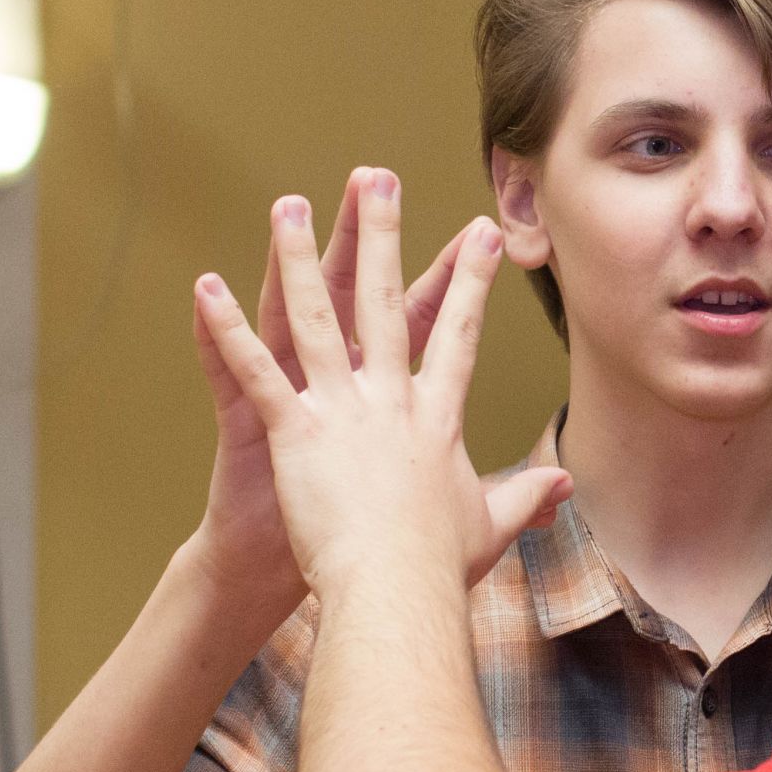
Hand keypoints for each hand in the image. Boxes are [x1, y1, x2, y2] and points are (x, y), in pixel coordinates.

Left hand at [192, 166, 569, 600]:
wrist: (398, 592)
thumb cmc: (440, 567)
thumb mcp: (490, 525)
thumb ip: (526, 497)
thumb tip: (564, 486)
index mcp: (435, 418)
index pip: (457, 336)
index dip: (469, 282)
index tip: (482, 236)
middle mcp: (391, 399)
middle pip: (383, 301)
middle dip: (380, 234)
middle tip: (378, 180)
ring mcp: (342, 410)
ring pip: (314, 317)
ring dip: (297, 258)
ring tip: (287, 206)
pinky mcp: (296, 432)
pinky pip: (256, 371)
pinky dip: (228, 330)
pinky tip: (207, 287)